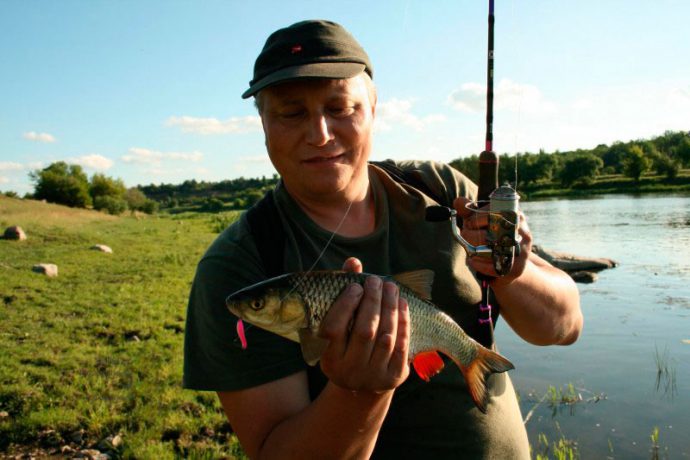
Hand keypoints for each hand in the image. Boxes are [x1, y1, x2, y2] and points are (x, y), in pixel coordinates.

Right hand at [318, 257, 409, 392]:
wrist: (363, 386)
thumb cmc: (348, 346)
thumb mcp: (340, 328)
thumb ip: (344, 294)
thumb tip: (353, 262)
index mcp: (329, 359)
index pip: (334, 329)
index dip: (345, 305)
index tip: (356, 286)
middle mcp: (349, 371)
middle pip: (364, 331)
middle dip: (373, 302)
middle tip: (377, 281)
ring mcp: (373, 376)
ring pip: (385, 337)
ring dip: (390, 309)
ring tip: (391, 288)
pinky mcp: (393, 378)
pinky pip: (402, 346)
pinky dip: (403, 323)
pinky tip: (402, 305)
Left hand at [453, 196, 532, 282]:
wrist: (513, 262)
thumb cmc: (495, 237)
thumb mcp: (482, 221)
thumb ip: (470, 211)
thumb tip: (458, 201)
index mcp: (513, 214)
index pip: (491, 212)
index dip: (475, 218)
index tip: (469, 223)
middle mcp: (521, 230)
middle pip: (490, 231)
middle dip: (471, 234)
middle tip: (466, 236)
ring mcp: (521, 249)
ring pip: (491, 248)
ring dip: (474, 250)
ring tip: (470, 250)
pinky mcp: (517, 266)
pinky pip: (493, 265)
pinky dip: (479, 264)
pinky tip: (473, 261)